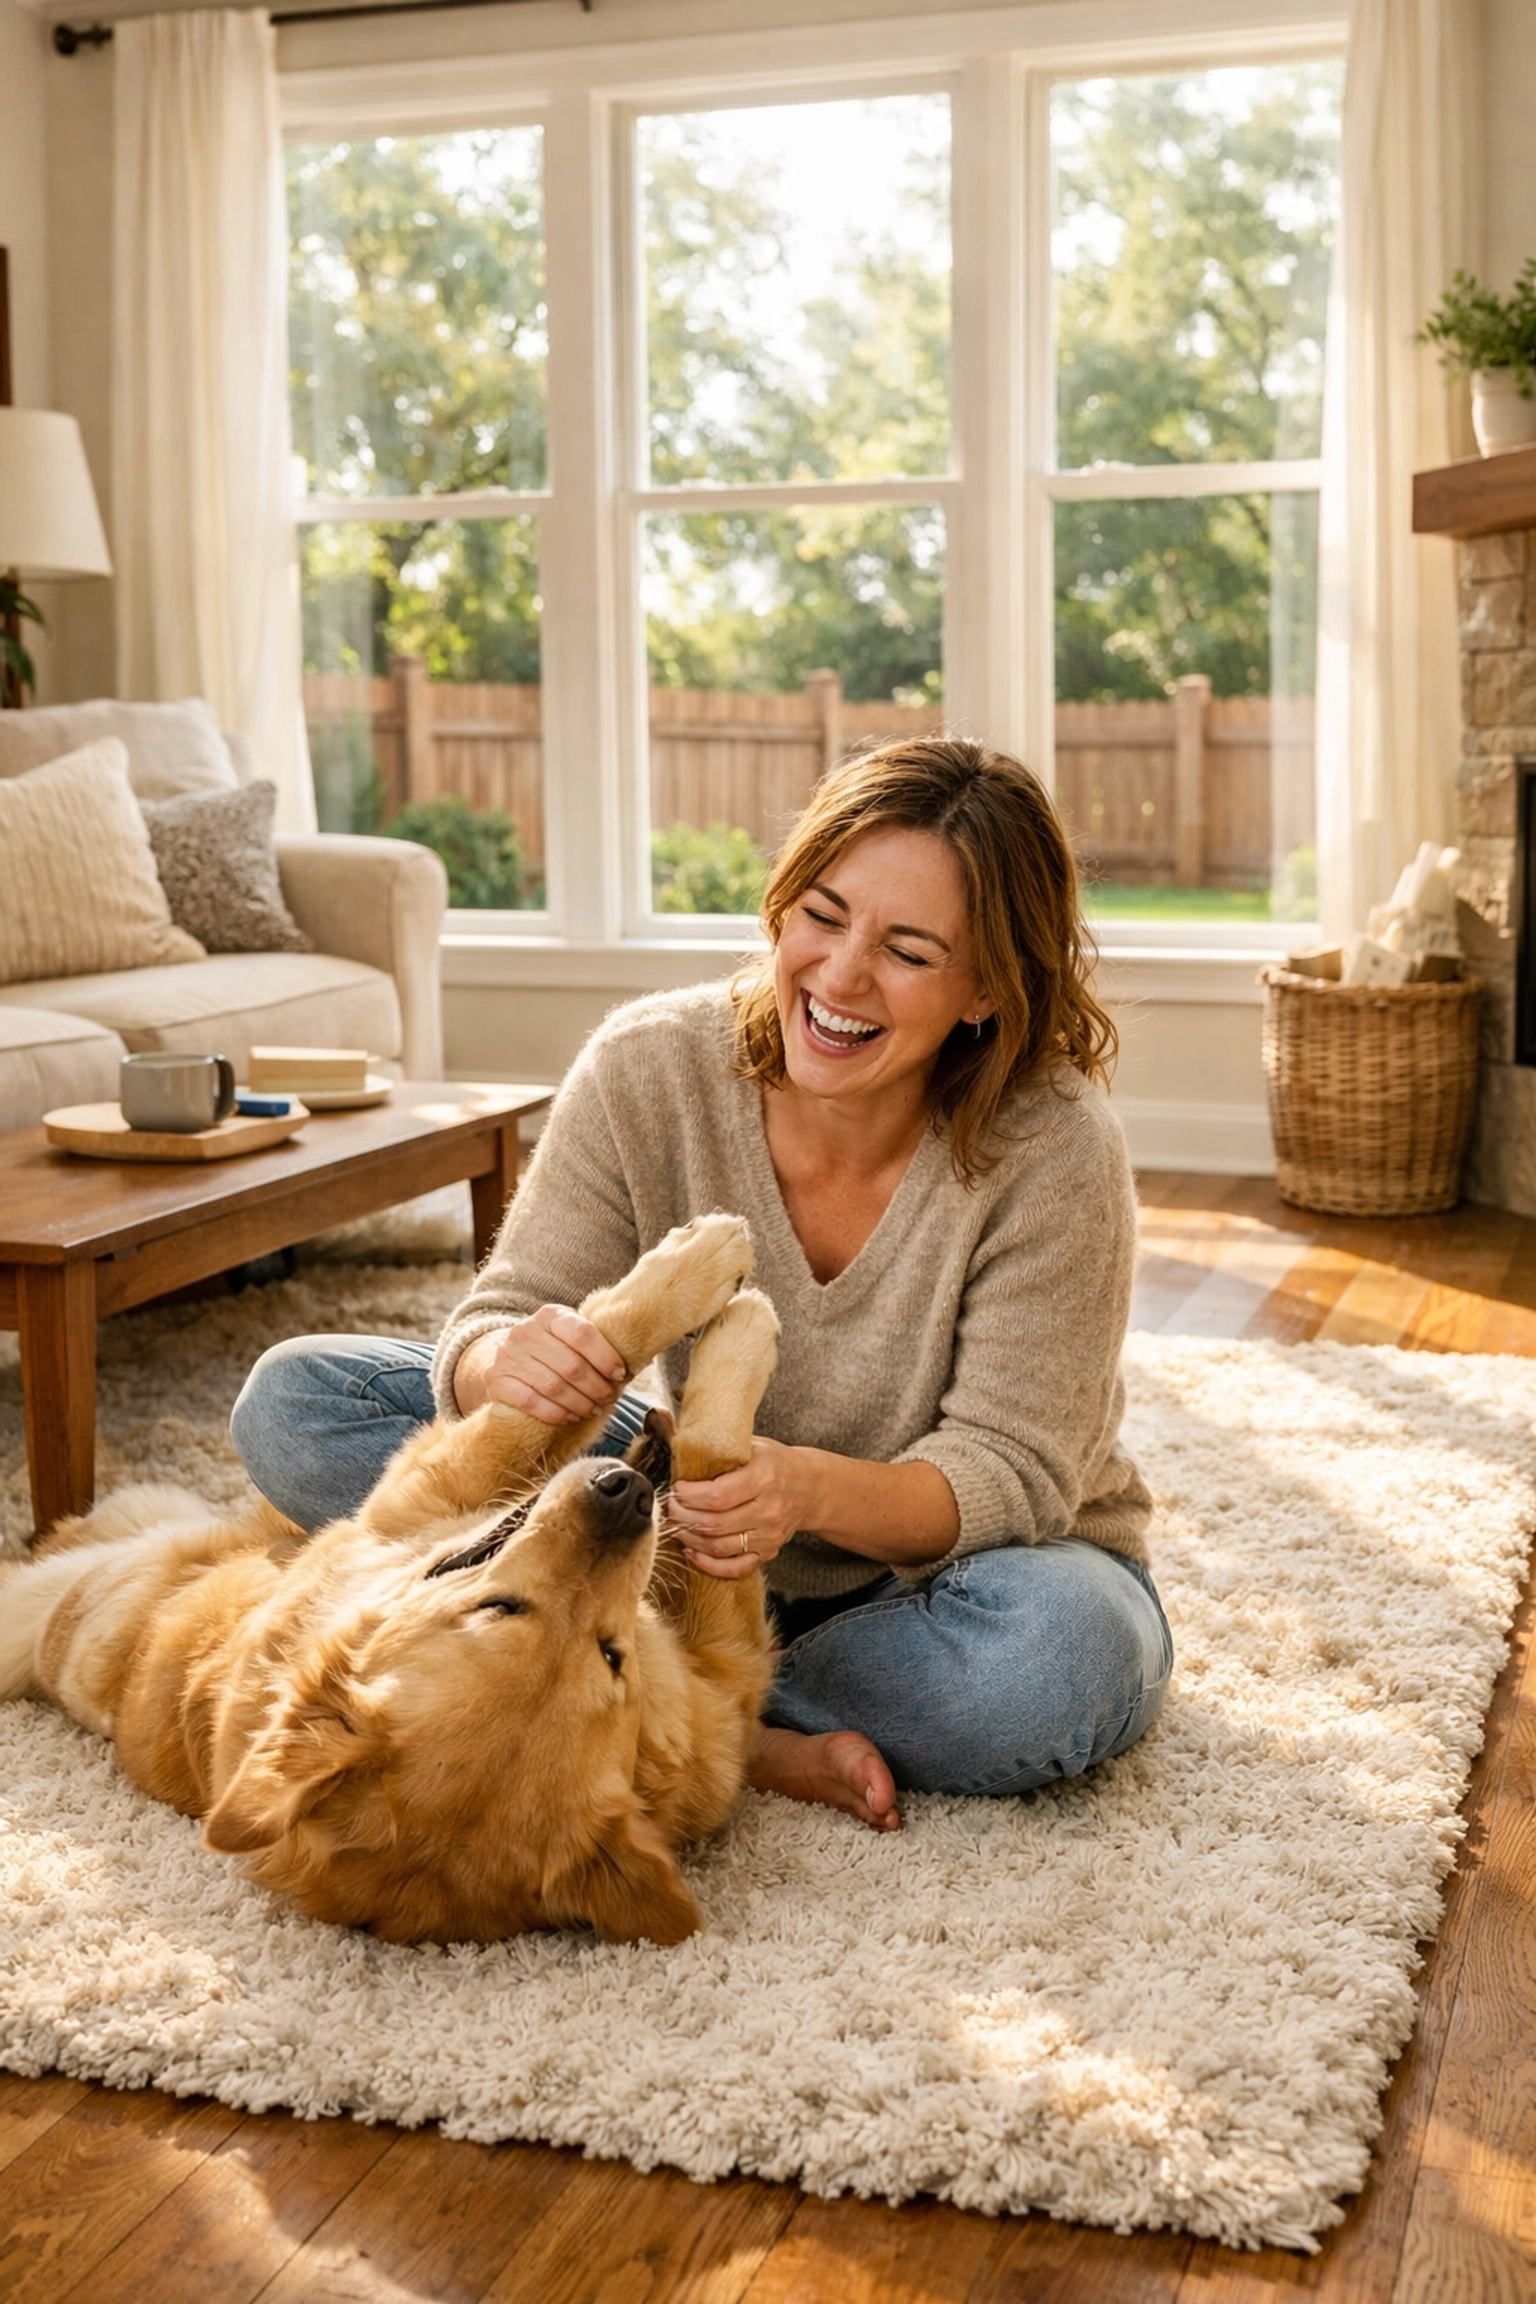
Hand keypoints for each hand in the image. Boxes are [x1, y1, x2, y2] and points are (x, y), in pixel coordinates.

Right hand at [455, 1308, 626, 1424]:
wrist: (510, 1360)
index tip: (620, 1374)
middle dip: (595, 1386)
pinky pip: (530, 1401)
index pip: (583, 1333)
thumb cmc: (553, 1350)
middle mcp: (526, 1331)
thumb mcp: (571, 1338)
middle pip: (570, 1365)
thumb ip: (594, 1344)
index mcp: (550, 1315)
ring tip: (592, 1409)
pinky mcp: (496, 1380)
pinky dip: (555, 1412)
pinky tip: (569, 1416)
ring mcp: (508, 1355)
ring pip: (552, 1385)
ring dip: (579, 1402)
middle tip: (607, 1398)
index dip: (606, 1357)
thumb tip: (633, 1364)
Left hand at [666, 1438, 811, 1578]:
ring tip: (676, 1525)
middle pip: (714, 1523)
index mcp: (765, 1477)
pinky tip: (692, 1551)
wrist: (810, 1487)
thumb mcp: (754, 1445)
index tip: (676, 1488)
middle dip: (683, 1516)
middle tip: (669, 1507)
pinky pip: (734, 1567)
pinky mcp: (768, 1552)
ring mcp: (769, 1535)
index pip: (718, 1495)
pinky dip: (709, 1564)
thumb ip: (721, 1448)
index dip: (689, 1495)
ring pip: (719, 1547)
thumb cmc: (775, 1463)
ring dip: (689, 1538)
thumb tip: (680, 1448)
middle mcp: (769, 1509)